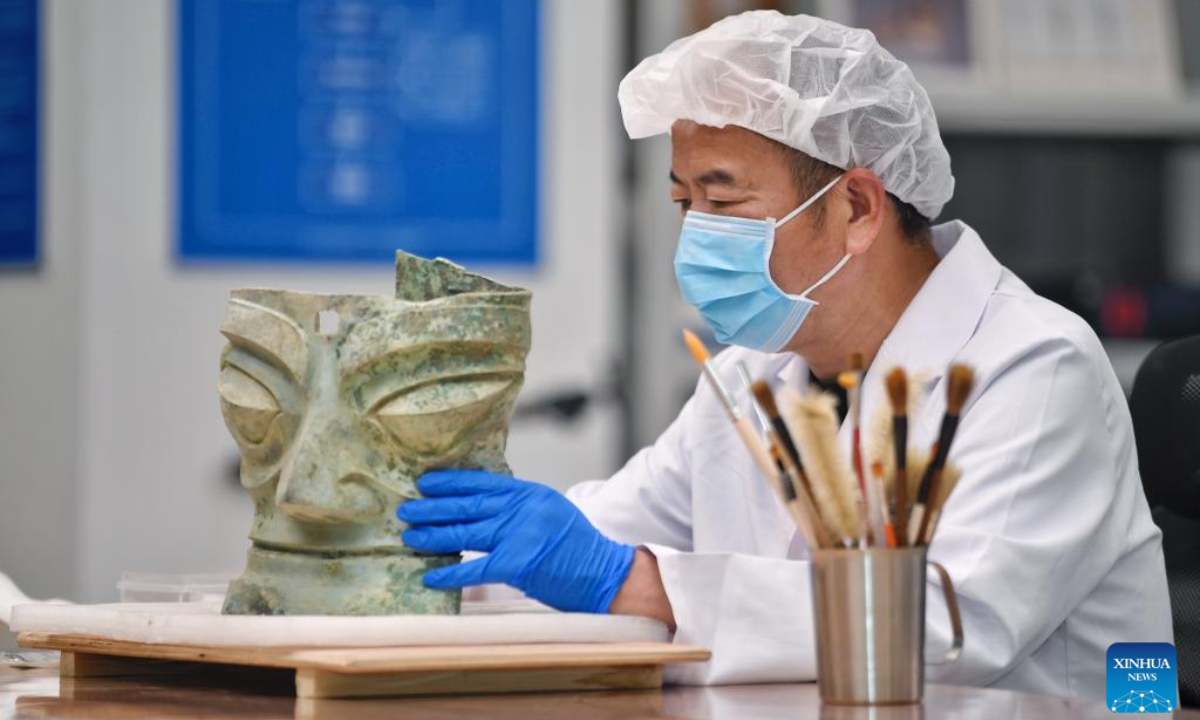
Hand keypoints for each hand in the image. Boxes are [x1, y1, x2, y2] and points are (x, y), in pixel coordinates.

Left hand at [397, 470, 635, 612]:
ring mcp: (520, 535)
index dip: (450, 482)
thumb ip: (517, 507)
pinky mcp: (518, 564)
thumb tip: (477, 508)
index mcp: (529, 493)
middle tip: (406, 509)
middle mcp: (522, 509)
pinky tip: (430, 576)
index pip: (482, 482)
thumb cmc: (575, 546)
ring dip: (434, 536)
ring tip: (409, 537)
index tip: (425, 482)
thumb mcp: (548, 511)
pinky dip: (450, 574)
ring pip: (466, 533)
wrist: (603, 572)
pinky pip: (475, 569)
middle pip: (468, 505)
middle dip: (433, 508)